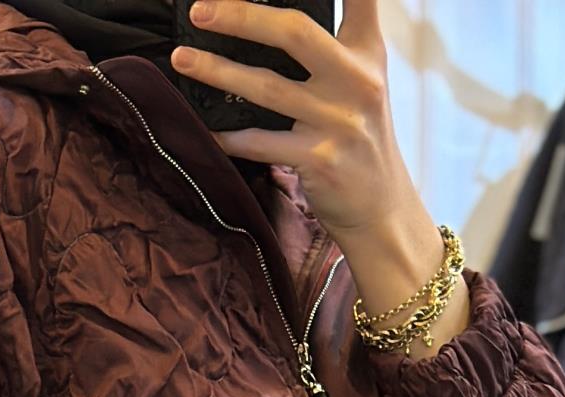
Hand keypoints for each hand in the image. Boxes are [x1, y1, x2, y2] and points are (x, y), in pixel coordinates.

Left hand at [170, 0, 468, 345]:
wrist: (382, 209)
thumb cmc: (359, 136)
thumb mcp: (364, 80)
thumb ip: (333, 42)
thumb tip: (267, 18)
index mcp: (367, 52)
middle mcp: (357, 81)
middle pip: (294, 32)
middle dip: (241, 16)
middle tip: (201, 10)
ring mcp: (338, 122)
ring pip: (267, 87)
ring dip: (217, 71)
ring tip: (182, 59)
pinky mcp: (320, 160)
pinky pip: (262, 143)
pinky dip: (229, 137)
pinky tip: (204, 127)